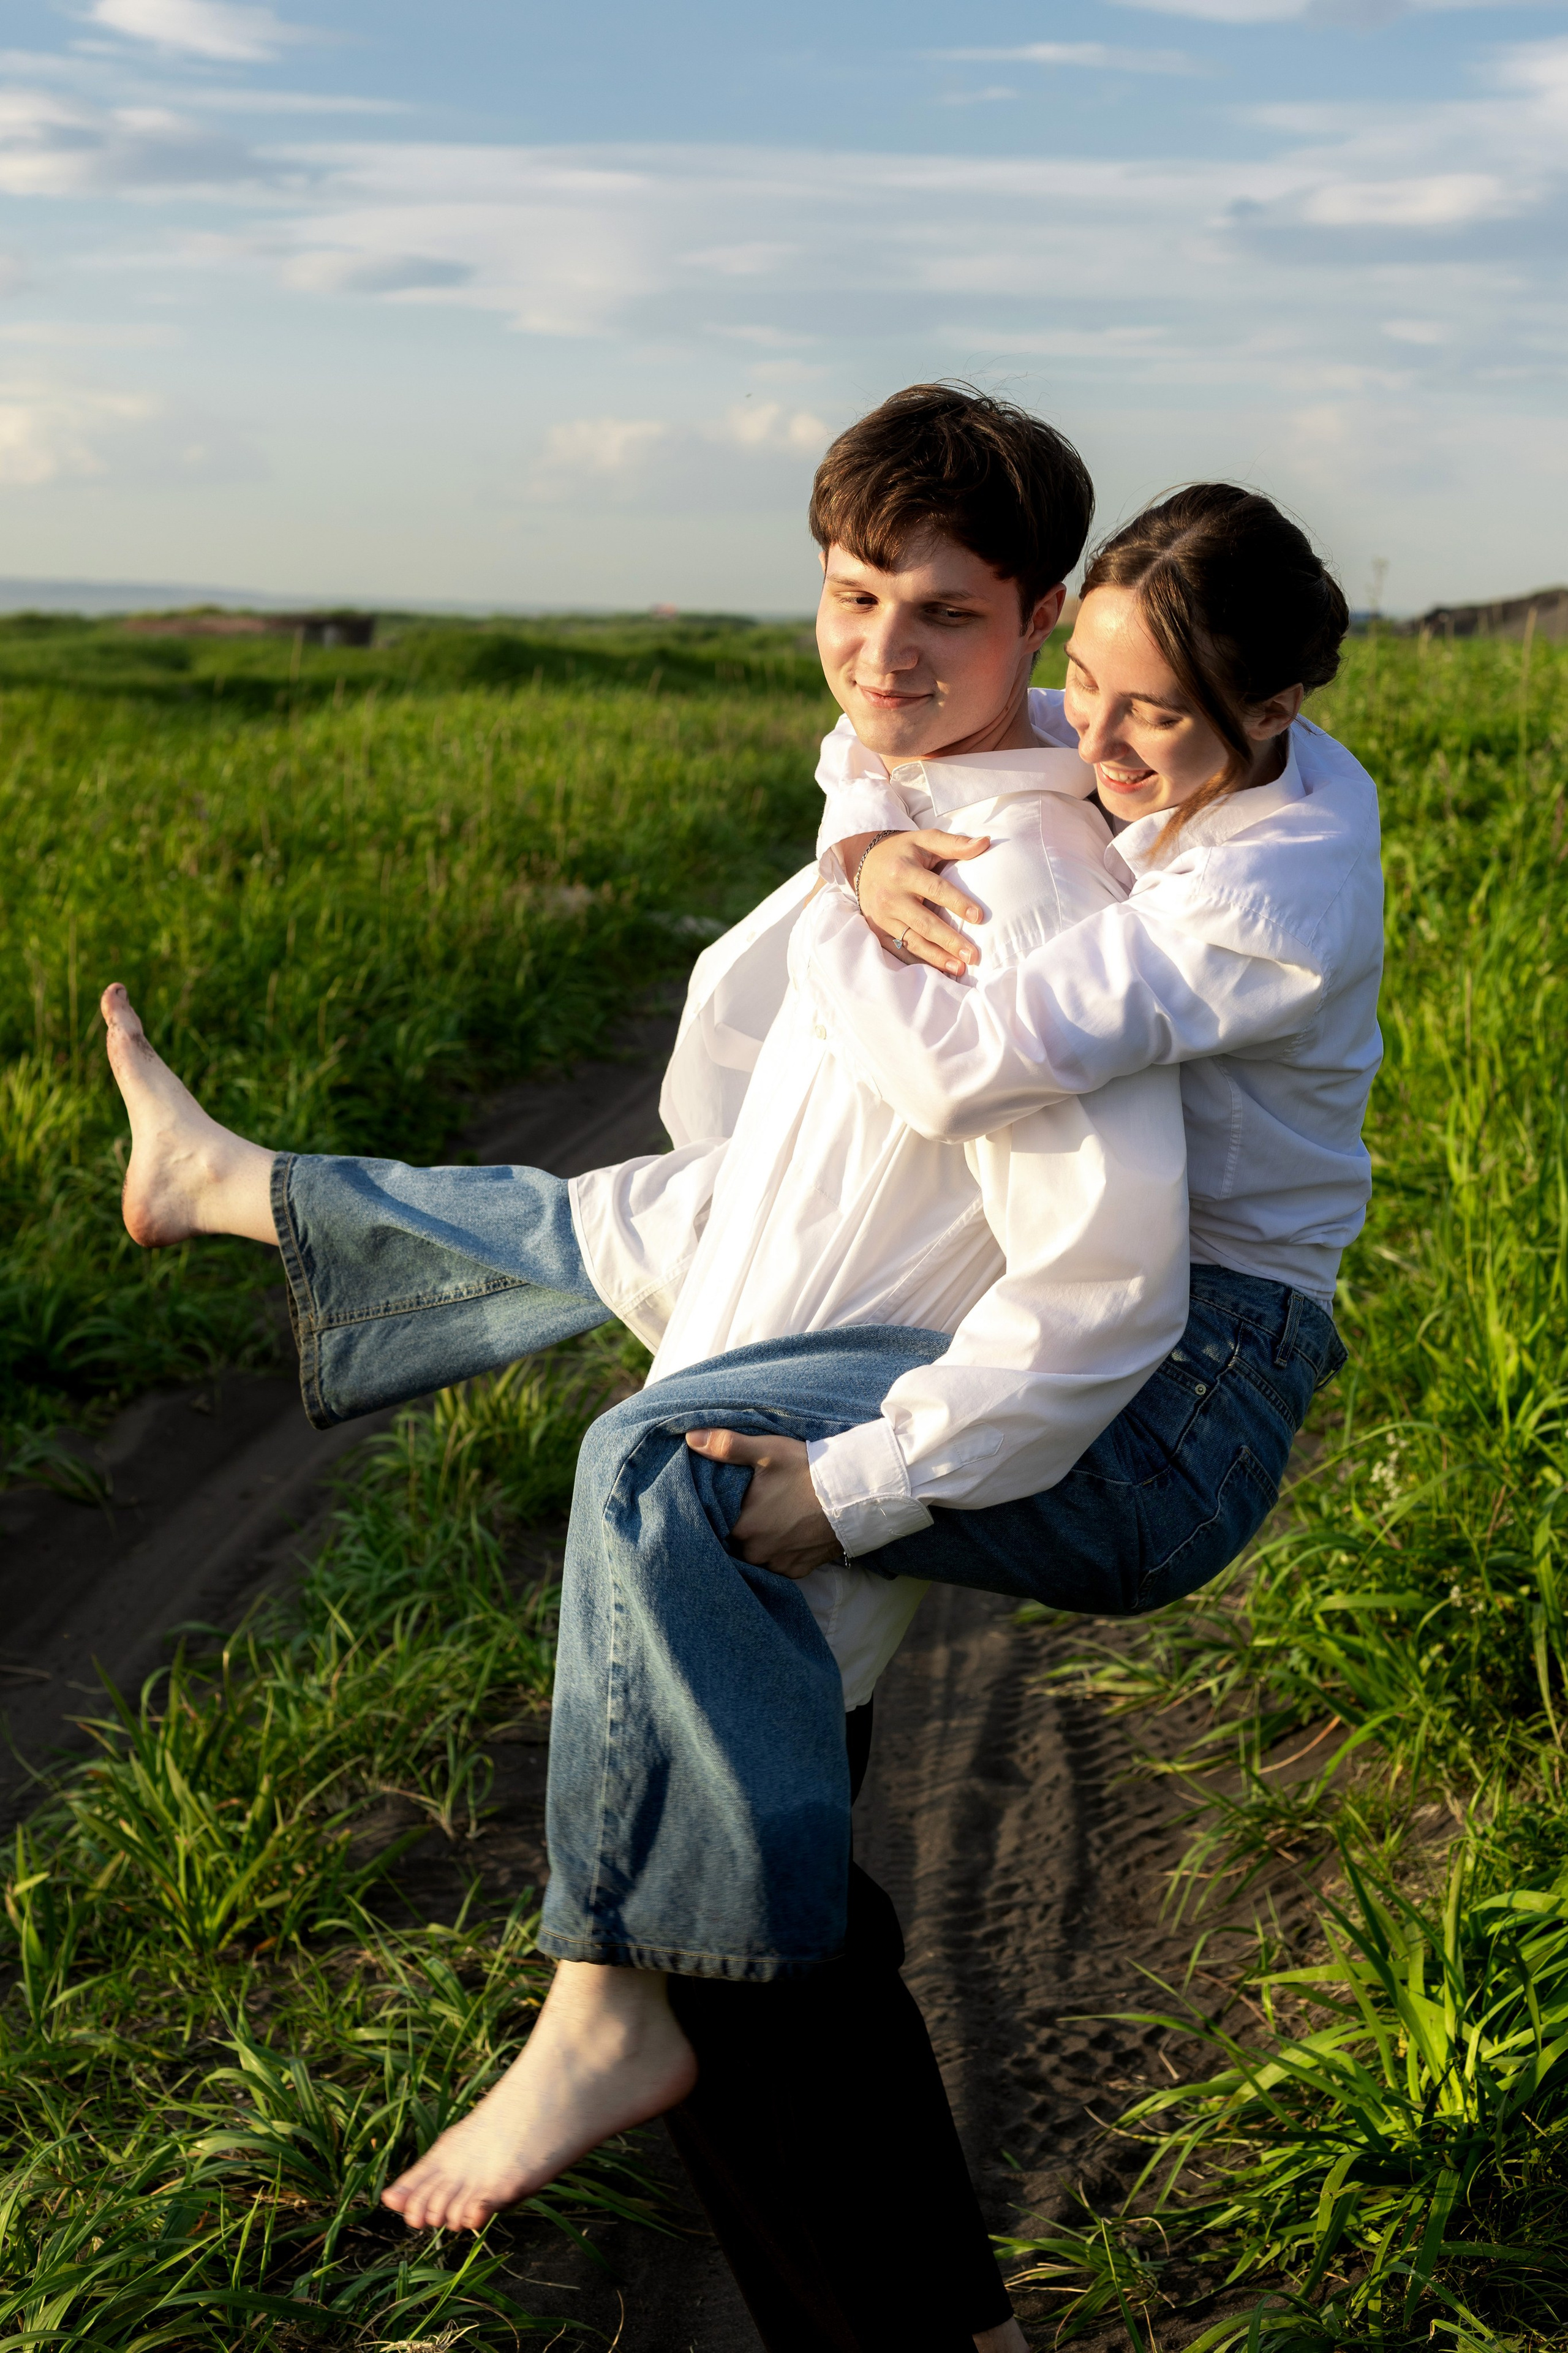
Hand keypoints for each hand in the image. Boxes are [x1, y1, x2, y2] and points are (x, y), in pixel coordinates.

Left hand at [685, 1428, 841, 1579]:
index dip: (719, 1515)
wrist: (855, 1494)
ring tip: (771, 1521)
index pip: (715, 1526)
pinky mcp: (800, 1570)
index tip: (726, 1504)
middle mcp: (757, 1552)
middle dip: (740, 1529)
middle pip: (735, 1544)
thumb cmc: (807, 1470)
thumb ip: (726, 1446)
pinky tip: (789, 1534)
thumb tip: (690, 1438)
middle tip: (752, 1508)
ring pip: (757, 1556)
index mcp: (742, 1527)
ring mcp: (780, 1564)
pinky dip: (781, 1553)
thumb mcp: (766, 1451)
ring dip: (759, 1543)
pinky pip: (780, 1566)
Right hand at [841, 830, 990, 974]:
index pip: (935, 889)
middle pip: (924, 922)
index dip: (957, 903)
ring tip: (960, 968)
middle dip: (949, 941)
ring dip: (937, 957)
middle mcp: (890, 896)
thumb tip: (985, 843)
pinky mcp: (878, 929)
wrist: (863, 860)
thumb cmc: (902, 850)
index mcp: (903, 871)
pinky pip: (899, 949)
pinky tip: (938, 970)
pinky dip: (919, 961)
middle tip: (973, 955)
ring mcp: (882, 916)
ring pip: (912, 941)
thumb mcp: (924, 840)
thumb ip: (954, 843)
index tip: (979, 917)